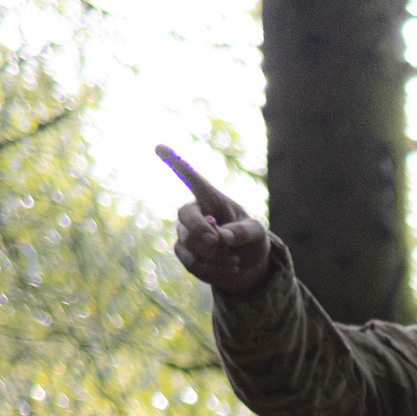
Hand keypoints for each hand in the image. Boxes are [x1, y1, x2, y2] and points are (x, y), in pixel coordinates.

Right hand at [159, 146, 274, 292]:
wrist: (247, 263)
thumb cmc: (251, 239)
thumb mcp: (257, 233)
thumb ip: (244, 232)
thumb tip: (223, 237)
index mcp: (211, 199)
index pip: (191, 179)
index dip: (176, 163)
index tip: (159, 146)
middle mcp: (194, 212)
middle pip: (185, 216)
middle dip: (201, 231)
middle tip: (219, 243)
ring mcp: (185, 232)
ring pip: (190, 243)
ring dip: (216, 255)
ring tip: (235, 260)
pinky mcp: (184, 253)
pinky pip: (192, 262)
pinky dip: (213, 269)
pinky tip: (230, 268)